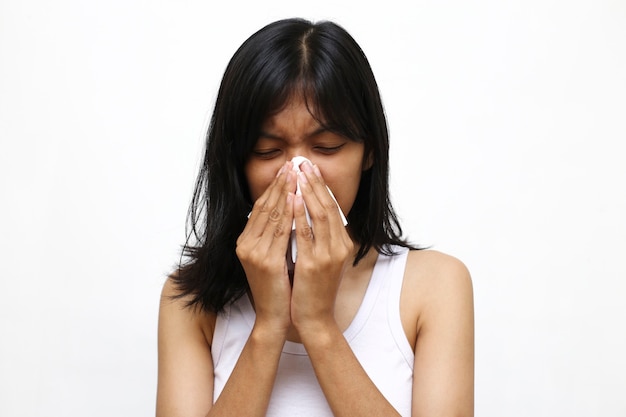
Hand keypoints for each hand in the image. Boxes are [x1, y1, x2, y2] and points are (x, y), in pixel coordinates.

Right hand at [236, 161, 296, 333]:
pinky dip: (289, 212)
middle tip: (292, 164)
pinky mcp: (265, 261)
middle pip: (265, 207)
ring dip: (285, 192)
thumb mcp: (273, 257)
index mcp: (246, 242)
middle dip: (280, 184)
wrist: (275, 317)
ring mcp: (254, 252)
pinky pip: (280, 231)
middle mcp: (246, 245)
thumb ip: (275, 236)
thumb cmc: (279, 288)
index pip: (261, 208)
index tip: (286, 170)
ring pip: (272, 215)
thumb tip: (287, 211)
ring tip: (296, 174)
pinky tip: (296, 197)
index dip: (273, 188)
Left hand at [290, 161, 353, 333]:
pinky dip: (298, 214)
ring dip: (307, 192)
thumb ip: (321, 238)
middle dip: (315, 183)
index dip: (321, 187)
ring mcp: (328, 255)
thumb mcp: (323, 259)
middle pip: (328, 206)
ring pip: (319, 215)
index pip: (333, 208)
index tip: (310, 169)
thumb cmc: (315, 289)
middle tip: (304, 163)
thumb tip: (310, 213)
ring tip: (298, 173)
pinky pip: (305, 233)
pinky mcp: (314, 264)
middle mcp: (340, 246)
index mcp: (343, 244)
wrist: (314, 318)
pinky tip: (291, 199)